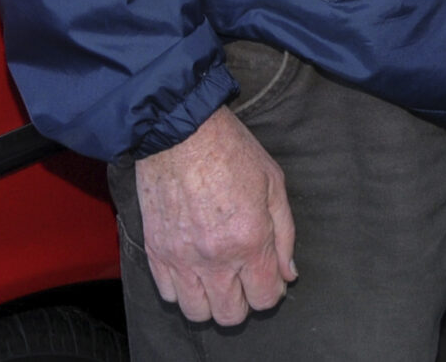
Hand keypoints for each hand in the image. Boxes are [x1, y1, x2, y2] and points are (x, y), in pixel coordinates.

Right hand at [134, 105, 296, 324]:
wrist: (179, 130)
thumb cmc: (230, 150)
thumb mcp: (273, 184)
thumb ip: (284, 235)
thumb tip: (288, 272)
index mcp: (250, 241)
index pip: (265, 298)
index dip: (272, 291)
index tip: (268, 276)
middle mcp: (215, 258)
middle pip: (231, 315)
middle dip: (243, 302)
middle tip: (243, 278)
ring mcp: (181, 258)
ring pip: (197, 312)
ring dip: (210, 301)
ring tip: (215, 278)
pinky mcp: (156, 251)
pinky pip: (168, 294)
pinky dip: (181, 289)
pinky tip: (192, 267)